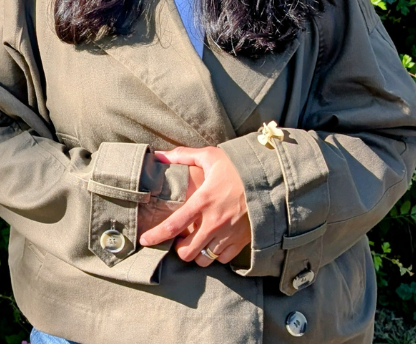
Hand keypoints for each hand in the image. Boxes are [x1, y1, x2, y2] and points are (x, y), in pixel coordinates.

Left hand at [138, 146, 249, 266]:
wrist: (270, 179)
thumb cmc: (237, 167)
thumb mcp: (210, 156)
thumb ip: (183, 156)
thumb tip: (160, 155)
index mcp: (203, 201)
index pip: (173, 225)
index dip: (156, 236)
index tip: (144, 240)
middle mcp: (214, 222)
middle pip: (186, 252)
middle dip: (179, 249)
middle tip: (181, 238)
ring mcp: (229, 234)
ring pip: (204, 259)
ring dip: (197, 254)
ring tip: (198, 242)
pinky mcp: (242, 241)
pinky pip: (222, 259)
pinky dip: (216, 254)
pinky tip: (215, 242)